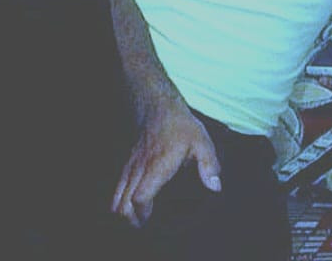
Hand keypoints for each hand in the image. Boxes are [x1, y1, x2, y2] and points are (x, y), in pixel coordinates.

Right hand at [111, 96, 221, 227]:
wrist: (158, 105)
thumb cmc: (180, 125)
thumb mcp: (201, 140)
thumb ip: (208, 164)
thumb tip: (215, 187)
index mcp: (157, 166)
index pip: (140, 197)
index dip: (143, 213)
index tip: (150, 219)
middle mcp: (140, 168)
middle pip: (122, 202)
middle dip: (129, 219)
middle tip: (142, 225)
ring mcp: (131, 165)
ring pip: (116, 195)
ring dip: (122, 211)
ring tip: (136, 219)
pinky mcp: (128, 163)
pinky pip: (118, 186)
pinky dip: (120, 199)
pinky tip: (131, 204)